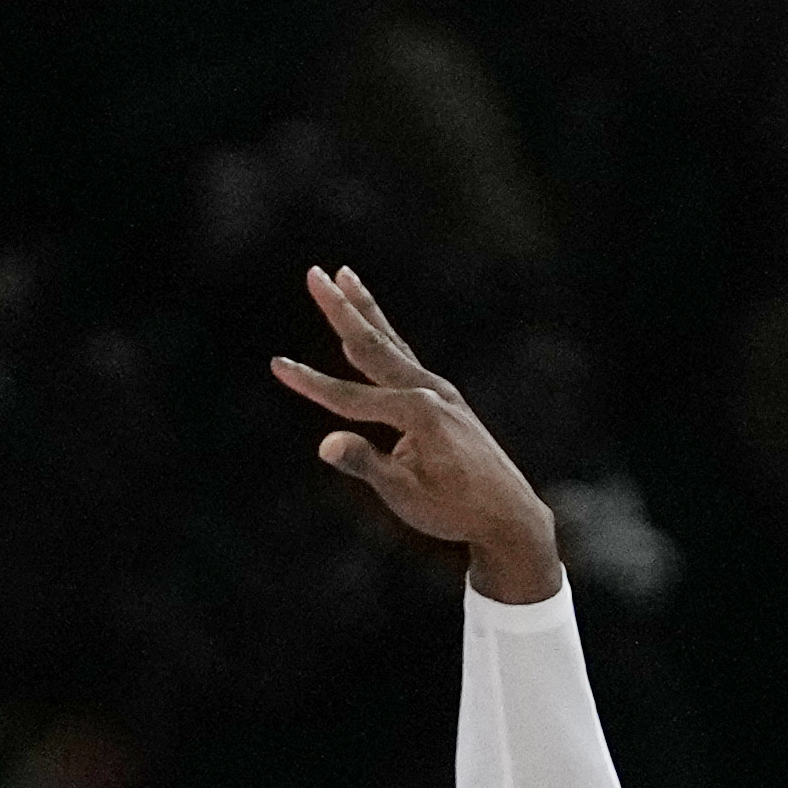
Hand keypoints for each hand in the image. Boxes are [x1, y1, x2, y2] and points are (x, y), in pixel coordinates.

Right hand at [264, 262, 559, 592]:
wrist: (509, 514)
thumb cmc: (455, 510)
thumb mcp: (405, 495)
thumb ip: (367, 464)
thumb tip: (325, 444)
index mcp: (418, 413)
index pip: (351, 396)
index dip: (311, 383)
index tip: (277, 364)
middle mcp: (429, 391)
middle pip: (373, 344)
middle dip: (341, 308)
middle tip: (315, 273)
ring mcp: (440, 391)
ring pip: (391, 343)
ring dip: (365, 309)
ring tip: (344, 274)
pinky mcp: (444, 398)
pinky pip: (405, 359)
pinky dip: (384, 338)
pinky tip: (372, 330)